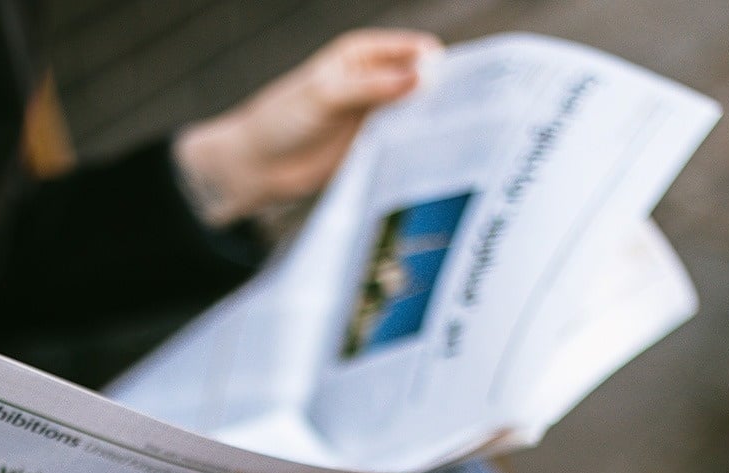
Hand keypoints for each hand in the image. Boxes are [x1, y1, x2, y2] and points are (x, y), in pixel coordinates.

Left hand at [175, 28, 442, 224]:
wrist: (258, 166)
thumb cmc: (281, 120)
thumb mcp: (326, 96)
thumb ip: (372, 87)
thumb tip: (423, 76)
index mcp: (364, 54)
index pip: (415, 51)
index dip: (440, 65)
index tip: (464, 86)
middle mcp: (375, 81)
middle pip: (423, 83)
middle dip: (444, 97)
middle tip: (470, 117)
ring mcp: (377, 115)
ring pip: (418, 115)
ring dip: (434, 126)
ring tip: (460, 142)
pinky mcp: (375, 147)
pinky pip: (405, 144)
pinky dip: (418, 150)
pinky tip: (436, 160)